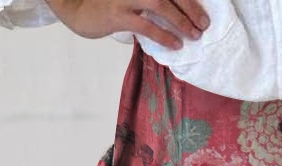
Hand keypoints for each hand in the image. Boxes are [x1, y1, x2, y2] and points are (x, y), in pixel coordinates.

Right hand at [44, 0, 209, 48]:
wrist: (77, 8)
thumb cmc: (108, 3)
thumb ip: (151, 0)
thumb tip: (179, 11)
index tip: (202, 11)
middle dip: (190, 7)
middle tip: (204, 23)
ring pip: (161, 4)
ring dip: (181, 21)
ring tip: (194, 35)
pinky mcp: (117, 14)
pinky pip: (146, 25)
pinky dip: (164, 35)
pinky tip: (175, 44)